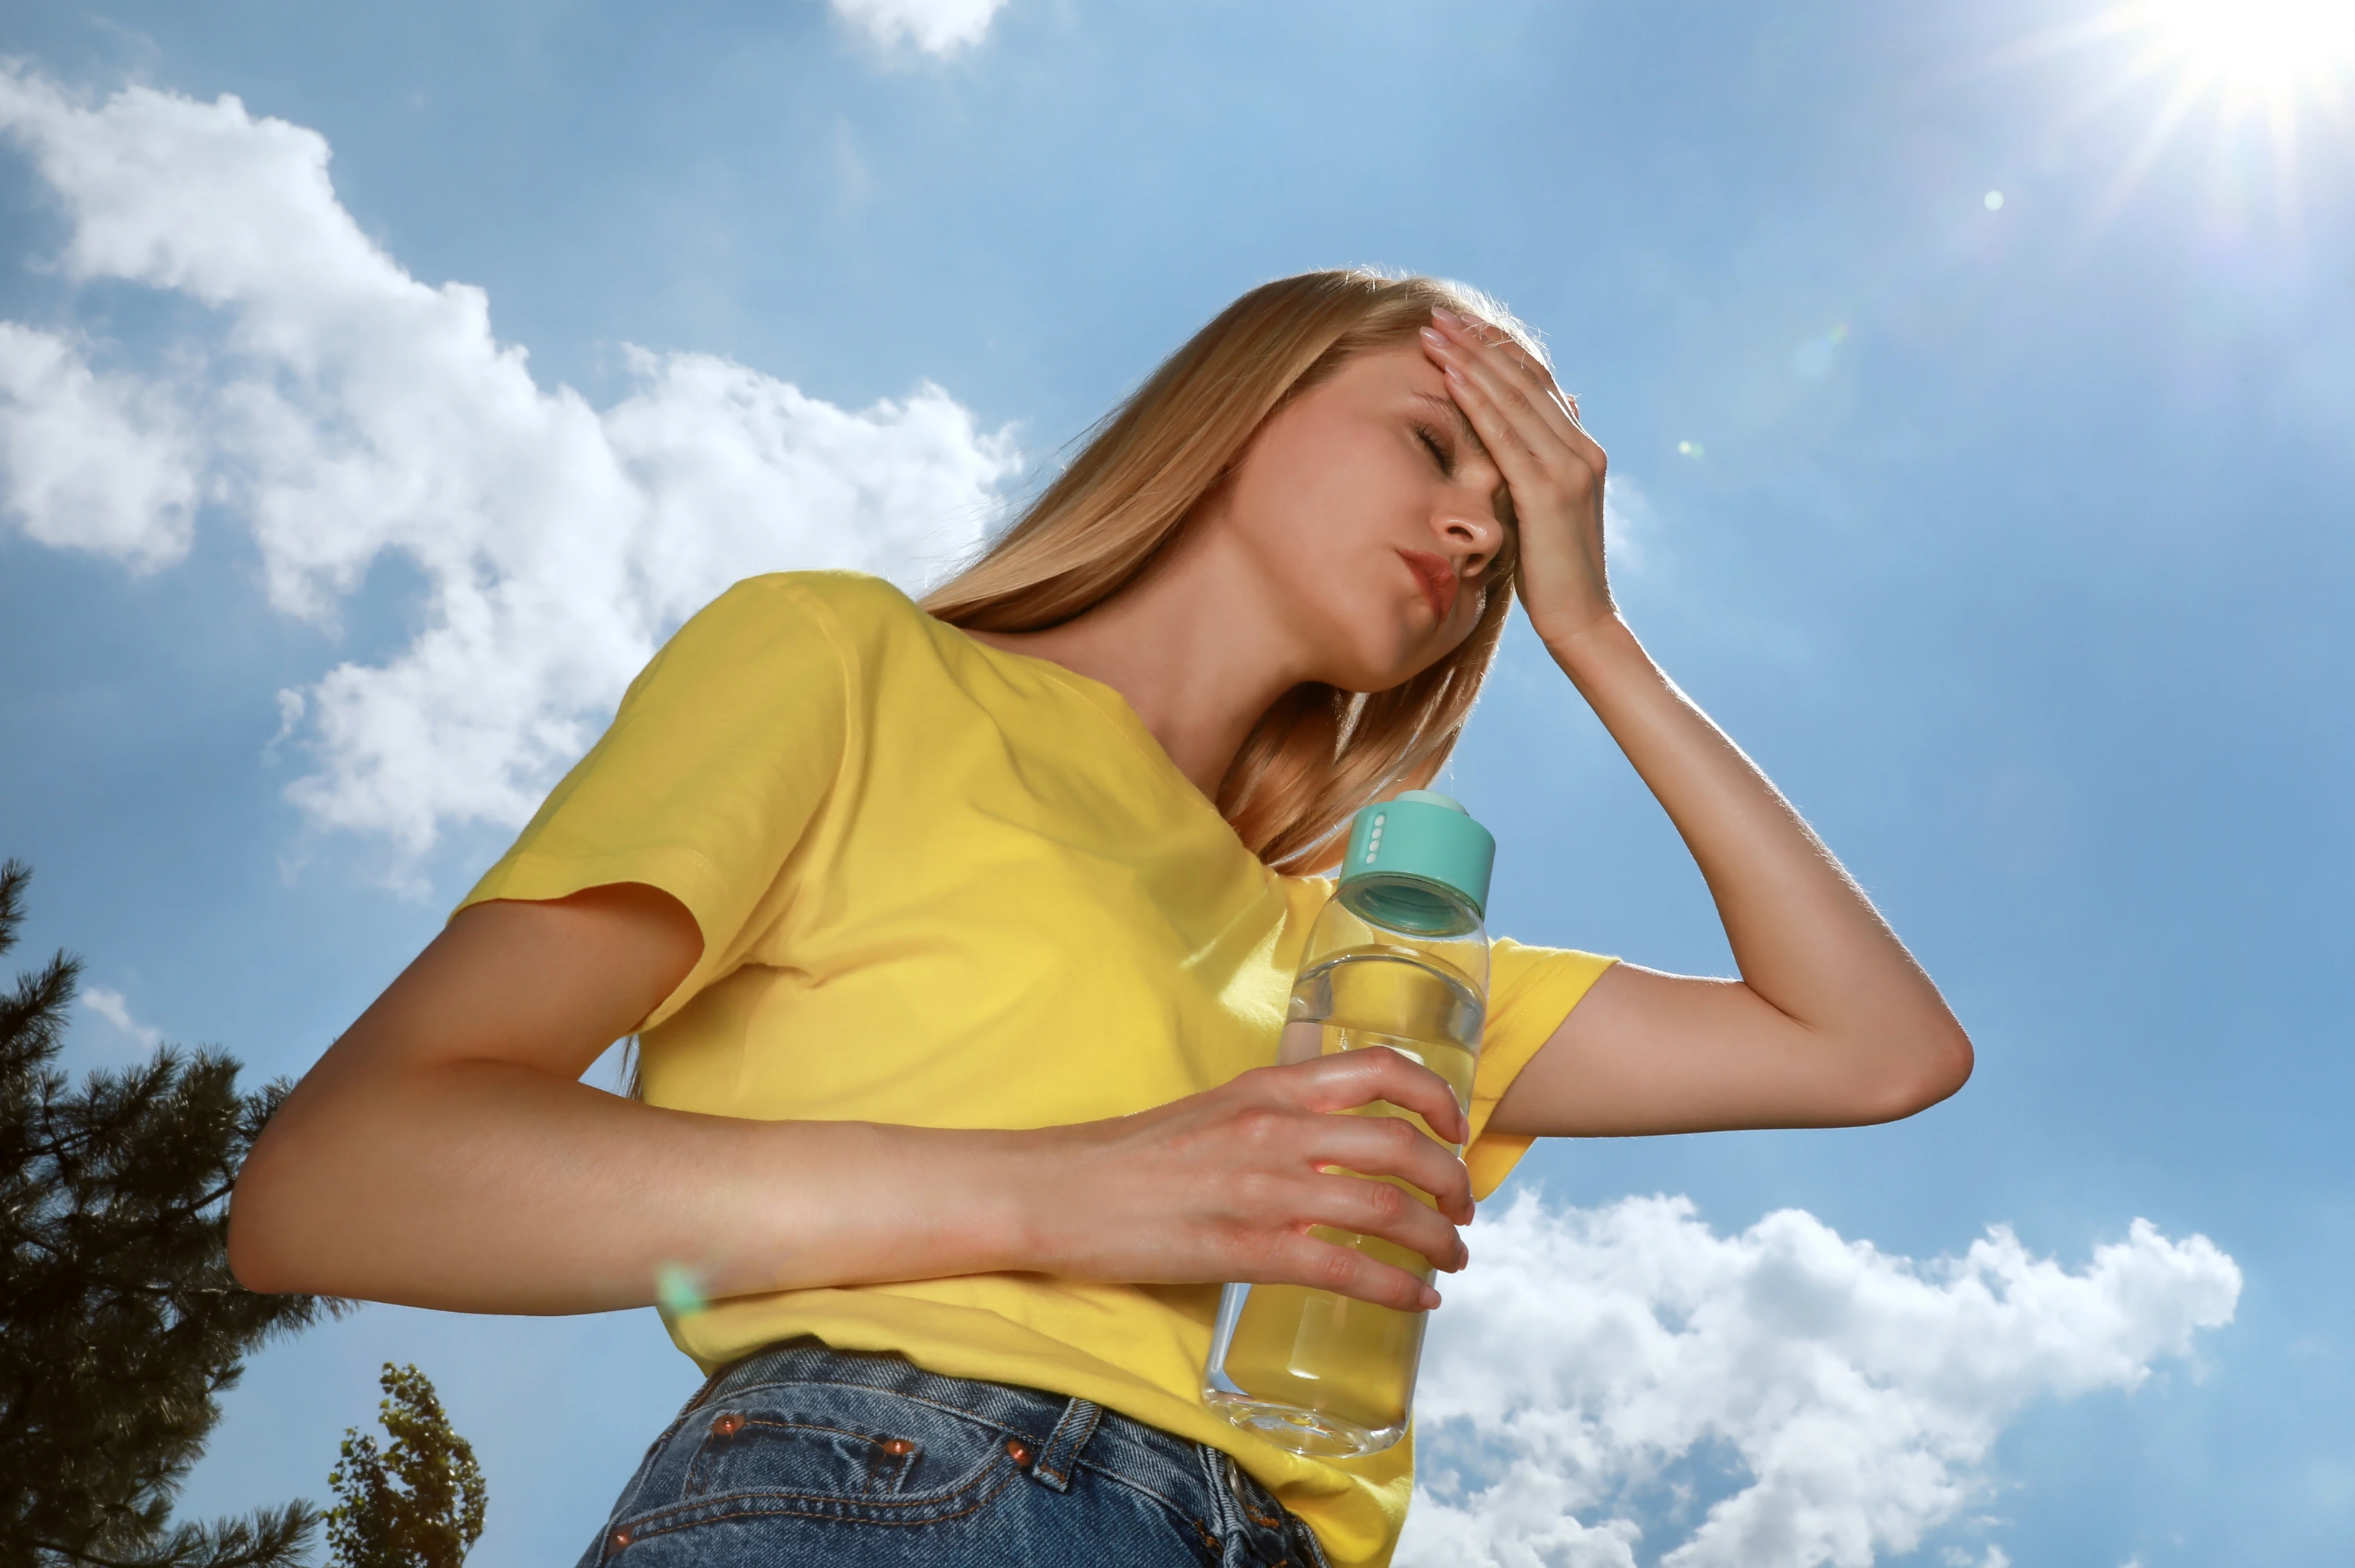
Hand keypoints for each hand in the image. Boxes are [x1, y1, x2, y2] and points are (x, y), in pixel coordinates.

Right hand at [1029, 1049, 1475, 1311]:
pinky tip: (1417, 1300)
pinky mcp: (1243, 1250)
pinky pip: (1345, 1270)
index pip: (1379, 1069)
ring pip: (1385, 1210)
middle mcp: (1275, 1129)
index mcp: (1268, 1087)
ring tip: (1454, 1259)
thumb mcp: (1215, 1110)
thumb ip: (1275, 1120)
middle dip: (1452, 1182)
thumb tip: (1331, 1146)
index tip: (1457, 1128)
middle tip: (1465, 1209)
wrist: (1055, 1190)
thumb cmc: (1129, 1156)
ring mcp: (1262, 1190)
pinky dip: (1397, 1288)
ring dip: (1437, 1240)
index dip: (1436, 1096)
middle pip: (1400, 1145)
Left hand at [1420, 308, 1614, 646]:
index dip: (1497, 350)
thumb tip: (1544, 423)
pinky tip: (1451, 378)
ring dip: (1470, 361)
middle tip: (1436, 315)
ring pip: (1514, 399)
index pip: (1537, 383)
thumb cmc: (1553, 572)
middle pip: (1524, 380)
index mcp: (1582, 449)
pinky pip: (1507, 437)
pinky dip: (1478, 402)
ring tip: (1433, 334)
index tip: (1459, 325)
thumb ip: (1542, 466)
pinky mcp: (1549, 494)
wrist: (1581, 620)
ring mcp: (1569, 469)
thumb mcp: (1546, 509)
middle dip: (1477, 344)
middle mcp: (1581, 450)